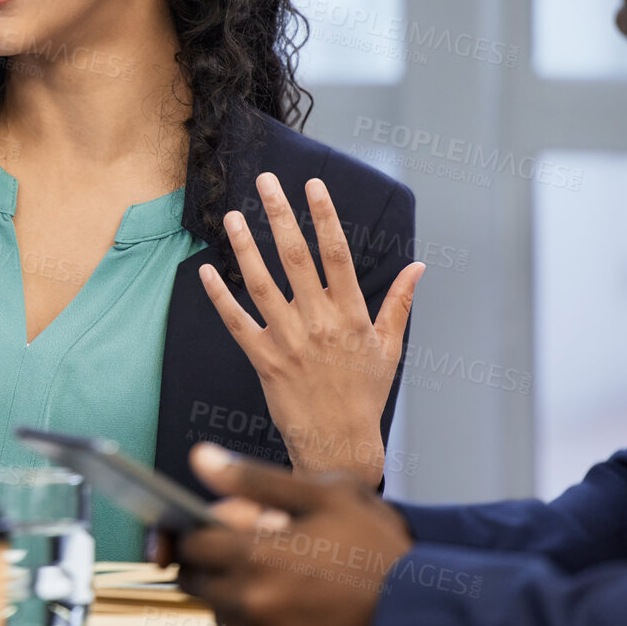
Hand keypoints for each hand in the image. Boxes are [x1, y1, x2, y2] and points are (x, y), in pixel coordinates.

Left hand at [177, 443, 412, 625]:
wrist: (432, 620)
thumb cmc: (385, 558)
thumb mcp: (328, 497)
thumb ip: (255, 478)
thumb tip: (202, 460)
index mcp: (255, 557)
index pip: (190, 548)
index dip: (200, 539)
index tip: (215, 540)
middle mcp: (251, 607)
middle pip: (202, 589)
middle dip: (221, 574)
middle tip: (260, 568)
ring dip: (243, 612)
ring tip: (290, 599)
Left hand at [199, 173, 423, 484]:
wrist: (339, 443)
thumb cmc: (365, 393)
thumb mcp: (390, 347)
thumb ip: (400, 304)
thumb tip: (419, 267)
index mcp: (351, 314)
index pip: (337, 253)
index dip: (323, 216)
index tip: (312, 184)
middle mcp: (319, 322)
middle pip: (296, 257)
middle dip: (279, 215)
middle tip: (265, 182)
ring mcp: (289, 340)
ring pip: (261, 283)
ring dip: (245, 247)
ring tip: (230, 215)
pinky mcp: (263, 359)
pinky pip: (236, 322)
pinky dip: (219, 295)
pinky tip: (207, 269)